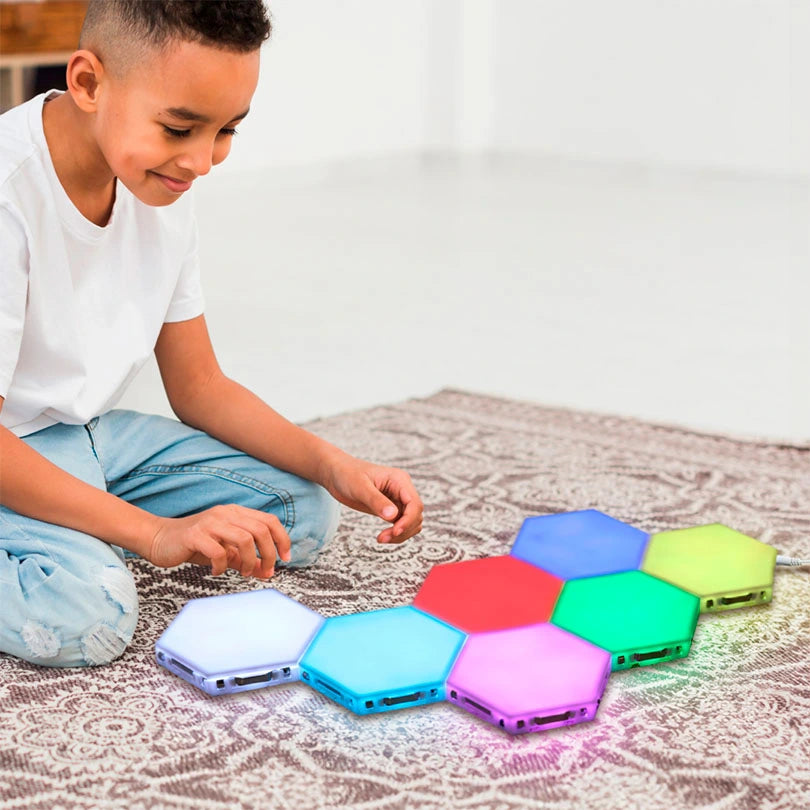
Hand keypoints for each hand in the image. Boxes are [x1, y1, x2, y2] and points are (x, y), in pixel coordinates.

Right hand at [148, 504, 290, 578]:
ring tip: (242, 573)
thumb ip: (245, 559)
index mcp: (236, 513)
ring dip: (249, 561)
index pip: (269, 521)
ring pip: (244, 539)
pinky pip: (218, 551)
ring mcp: (210, 522)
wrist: (160, 539)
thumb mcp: (225, 551)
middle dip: (268, 554)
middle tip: (265, 571)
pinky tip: (216, 571)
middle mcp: (226, 513)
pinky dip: (222, 566)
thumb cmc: (195, 545)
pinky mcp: (195, 535)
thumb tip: (267, 572)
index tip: (285, 559)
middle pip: (261, 530)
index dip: (282, 539)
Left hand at [319, 452, 422, 542]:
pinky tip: (383, 536)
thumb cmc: (347, 474)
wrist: (336, 474)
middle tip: (382, 538)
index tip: (394, 532)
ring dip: (401, 534)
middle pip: (416, 515)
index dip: (408, 520)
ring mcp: (398, 500)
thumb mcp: (360, 487)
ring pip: (411, 522)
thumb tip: (392, 516)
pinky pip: (402, 524)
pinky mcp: (391, 508)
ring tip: (381, 538)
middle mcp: (402, 490)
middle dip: (403, 530)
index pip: (415, 504)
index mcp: (399, 480)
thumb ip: (376, 501)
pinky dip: (396, 533)